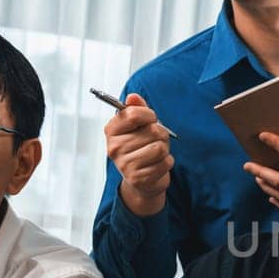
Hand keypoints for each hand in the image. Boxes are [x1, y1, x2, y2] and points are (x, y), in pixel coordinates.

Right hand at [105, 93, 172, 216]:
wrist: (141, 181)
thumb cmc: (140, 148)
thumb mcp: (138, 126)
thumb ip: (136, 109)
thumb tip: (133, 97)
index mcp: (111, 131)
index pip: (133, 114)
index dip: (149, 115)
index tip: (151, 119)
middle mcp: (114, 148)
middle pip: (152, 131)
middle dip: (160, 135)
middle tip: (153, 141)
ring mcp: (125, 165)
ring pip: (160, 147)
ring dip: (164, 149)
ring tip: (156, 154)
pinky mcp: (139, 179)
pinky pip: (165, 162)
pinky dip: (167, 162)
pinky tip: (157, 165)